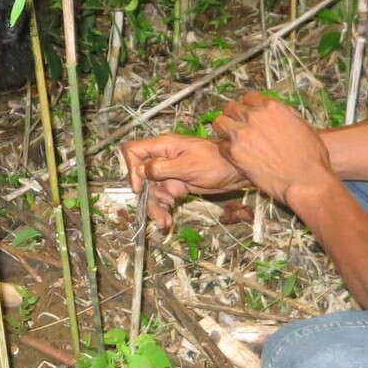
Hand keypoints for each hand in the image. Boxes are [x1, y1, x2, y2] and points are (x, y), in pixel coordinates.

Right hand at [120, 132, 246, 226]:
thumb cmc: (216, 162)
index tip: (139, 187)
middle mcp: (162, 158)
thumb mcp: (186, 166)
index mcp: (163, 146)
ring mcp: (169, 172)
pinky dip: (163, 208)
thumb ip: (160, 168)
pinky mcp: (176, 184)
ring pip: (151, 190)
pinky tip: (168, 218)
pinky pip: (163, 197)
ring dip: (155, 207)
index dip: (131, 169)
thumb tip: (141, 172)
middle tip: (155, 212)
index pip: (134, 151)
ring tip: (163, 221)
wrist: (236, 172)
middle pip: (141, 177)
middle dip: (146, 197)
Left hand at [211, 93, 335, 208]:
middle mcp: (254, 117)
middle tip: (237, 125)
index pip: (249, 97)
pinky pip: (221, 145)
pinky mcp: (235, 153)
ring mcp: (242, 134)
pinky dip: (226, 149)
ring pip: (219, 123)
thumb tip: (277, 112)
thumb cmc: (310, 157)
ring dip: (224, 129)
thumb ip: (284, 115)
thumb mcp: (302, 125)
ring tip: (231, 138)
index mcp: (272, 107)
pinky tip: (236, 155)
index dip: (248, 106)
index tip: (249, 113)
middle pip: (231, 108)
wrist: (306, 180)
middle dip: (234, 116)